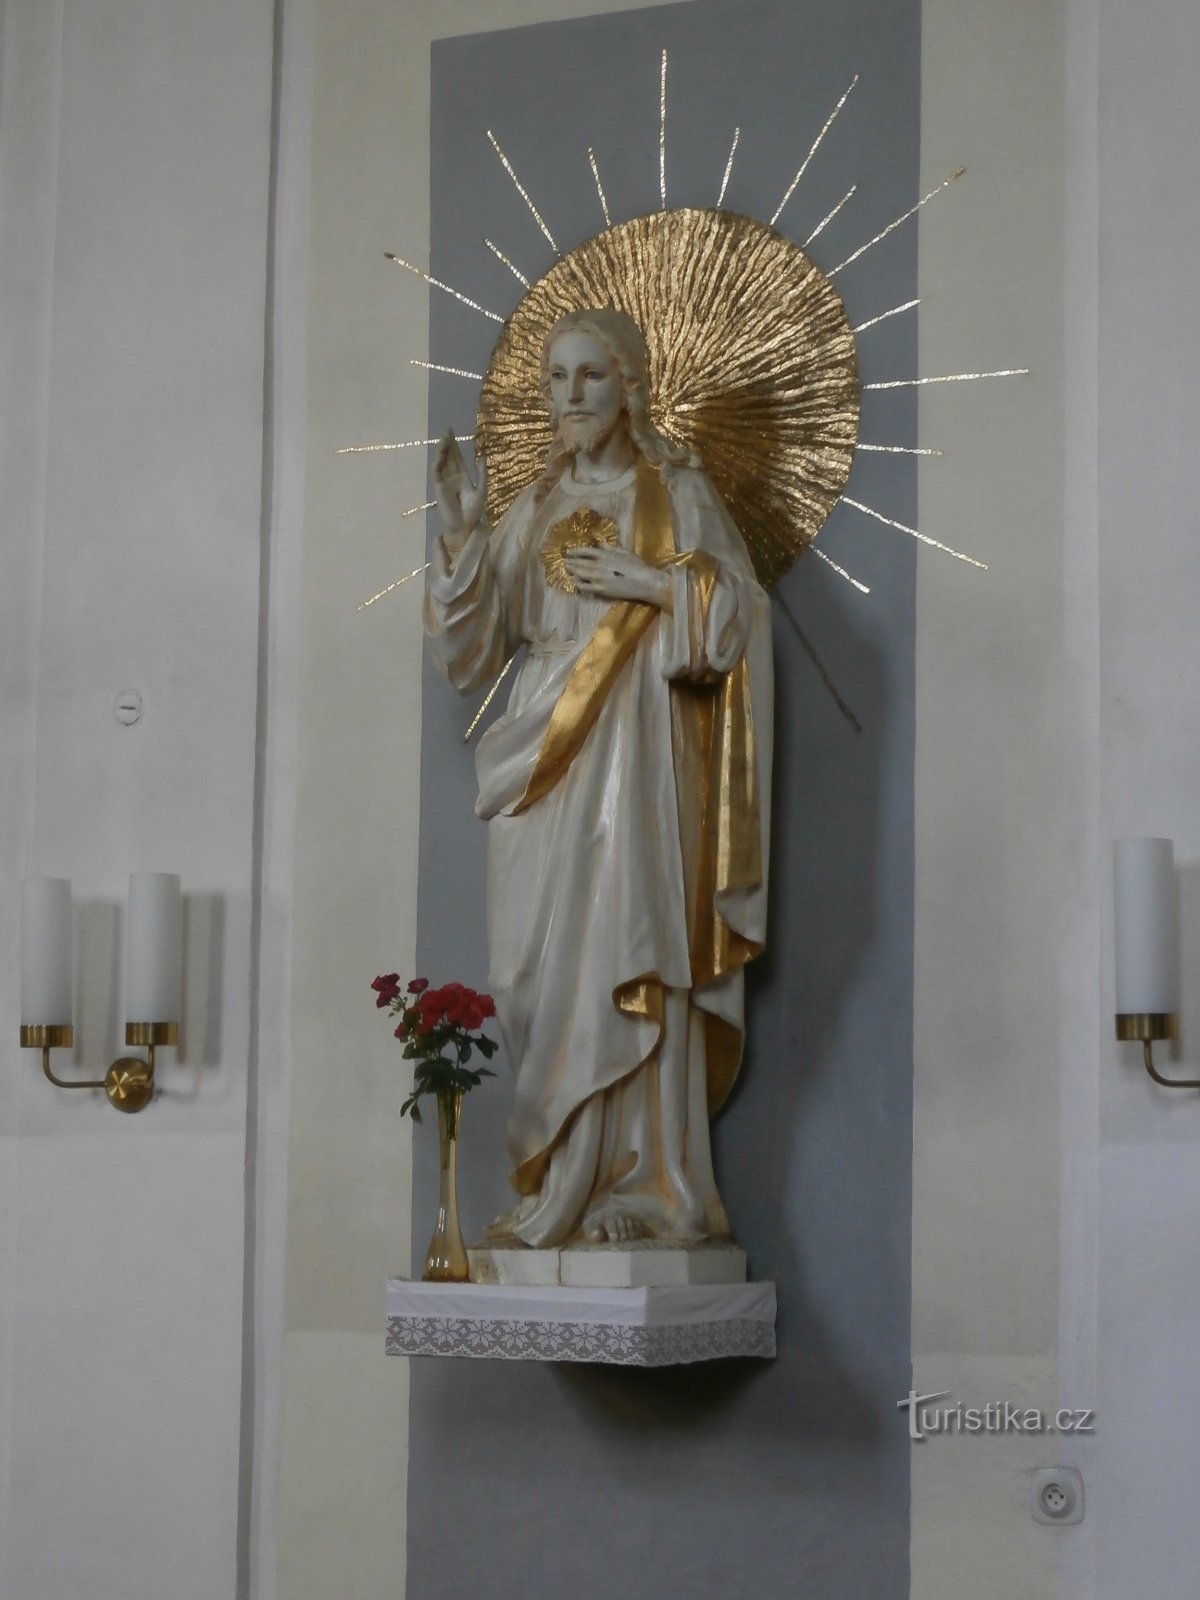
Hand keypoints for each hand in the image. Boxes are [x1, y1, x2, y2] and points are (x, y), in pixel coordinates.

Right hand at [433, 430, 487, 556]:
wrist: (465, 525)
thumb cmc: (474, 511)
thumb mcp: (482, 488)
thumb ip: (482, 472)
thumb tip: (483, 454)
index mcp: (462, 477)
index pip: (457, 458)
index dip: (455, 445)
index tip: (452, 432)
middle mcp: (452, 477)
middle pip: (449, 457)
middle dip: (448, 443)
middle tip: (447, 429)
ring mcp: (444, 482)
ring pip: (442, 462)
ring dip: (442, 450)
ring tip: (444, 438)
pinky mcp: (439, 487)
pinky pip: (437, 471)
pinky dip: (438, 461)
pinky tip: (441, 453)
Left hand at [562, 546, 672, 610]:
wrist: (643, 581)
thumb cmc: (637, 565)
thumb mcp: (624, 552)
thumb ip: (610, 548)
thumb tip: (599, 544)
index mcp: (604, 554)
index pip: (585, 551)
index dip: (575, 551)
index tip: (569, 552)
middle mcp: (598, 564)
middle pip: (580, 562)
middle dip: (571, 561)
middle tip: (564, 561)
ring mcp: (597, 577)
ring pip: (580, 573)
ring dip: (572, 571)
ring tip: (567, 569)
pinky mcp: (600, 589)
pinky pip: (584, 586)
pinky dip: (578, 583)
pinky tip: (575, 582)